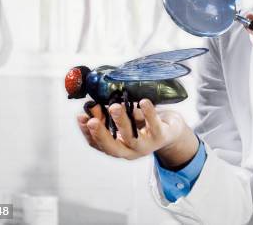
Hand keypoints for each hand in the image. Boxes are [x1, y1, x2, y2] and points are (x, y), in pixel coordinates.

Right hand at [77, 99, 198, 166]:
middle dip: (101, 134)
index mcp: (118, 147)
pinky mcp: (162, 136)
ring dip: (122, 122)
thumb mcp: (126, 121)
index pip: (98, 144)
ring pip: (132, 137)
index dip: (87, 133)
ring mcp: (146, 145)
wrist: (171, 130)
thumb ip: (110, 116)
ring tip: (114, 106)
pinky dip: (148, 113)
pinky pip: (154, 125)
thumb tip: (93, 104)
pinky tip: (143, 102)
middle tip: (92, 120)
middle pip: (113, 147)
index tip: (81, 117)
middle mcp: (130, 150)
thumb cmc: (144, 124)